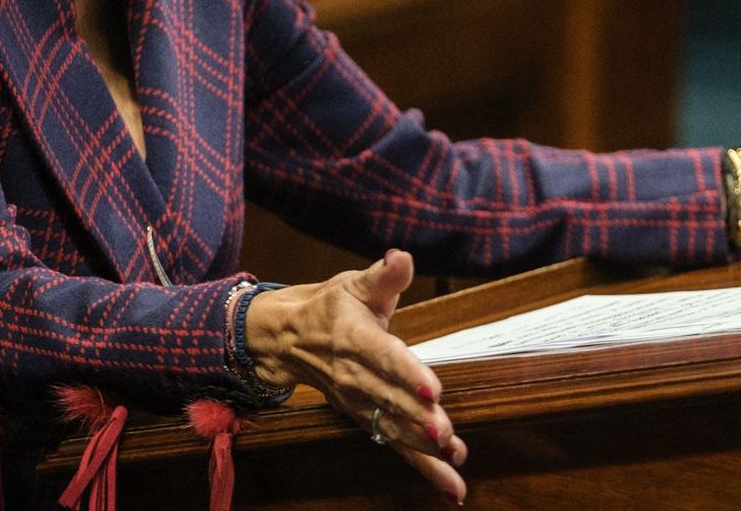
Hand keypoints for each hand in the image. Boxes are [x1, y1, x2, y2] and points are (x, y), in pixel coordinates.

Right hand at [241, 249, 467, 503]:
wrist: (287, 339)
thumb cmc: (330, 307)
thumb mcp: (354, 284)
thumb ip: (385, 276)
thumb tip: (402, 257)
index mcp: (356, 339)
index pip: (384, 357)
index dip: (407, 374)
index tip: (433, 389)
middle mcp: (356, 376)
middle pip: (389, 401)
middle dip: (417, 419)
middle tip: (445, 433)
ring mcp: (358, 403)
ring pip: (391, 429)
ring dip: (421, 448)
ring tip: (452, 460)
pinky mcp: (364, 419)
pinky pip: (393, 445)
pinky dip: (422, 467)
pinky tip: (451, 484)